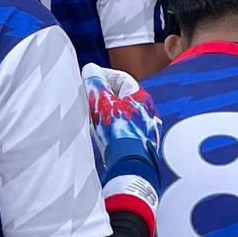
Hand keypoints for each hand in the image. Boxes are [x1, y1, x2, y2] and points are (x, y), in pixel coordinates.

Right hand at [83, 66, 163, 226]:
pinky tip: (103, 137)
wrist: (131, 166)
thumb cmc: (118, 133)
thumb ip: (94, 83)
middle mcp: (148, 112)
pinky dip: (114, 129)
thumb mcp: (101, 103)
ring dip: (108, 114)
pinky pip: (126, 131)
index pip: (121, 78)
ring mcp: (148, 129)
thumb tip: (90, 69)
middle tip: (89, 99)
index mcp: (141, 97)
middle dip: (104, 96)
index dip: (102, 76)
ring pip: (124, 115)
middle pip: (123, 97)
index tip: (88, 80)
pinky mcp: (143, 145)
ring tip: (94, 119)